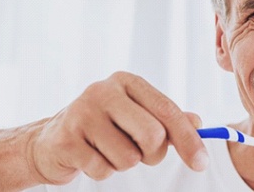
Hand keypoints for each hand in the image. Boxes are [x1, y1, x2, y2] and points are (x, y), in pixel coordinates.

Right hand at [26, 71, 208, 183]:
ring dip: (124, 163)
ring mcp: (81, 113)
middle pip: (153, 135)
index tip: (201, 162)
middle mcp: (103, 91)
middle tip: (140, 153)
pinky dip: (103, 171)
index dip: (188, 139)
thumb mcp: (136, 115)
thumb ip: (167, 118)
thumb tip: (198, 123)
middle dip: (153, 154)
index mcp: (126, 82)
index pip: (167, 110)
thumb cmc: (104, 127)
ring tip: (108, 150)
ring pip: (129, 158)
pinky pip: (104, 170)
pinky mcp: (66, 139)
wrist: (51, 140)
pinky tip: (90, 157)